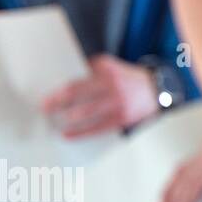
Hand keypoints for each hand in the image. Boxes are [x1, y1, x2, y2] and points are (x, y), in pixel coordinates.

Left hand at [43, 54, 158, 137]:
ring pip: (88, 114)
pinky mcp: (122, 119)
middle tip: (45, 110)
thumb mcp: (109, 66)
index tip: (46, 98)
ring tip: (54, 122)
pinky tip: (68, 135)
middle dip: (59, 104)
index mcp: (106, 72)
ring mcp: (117, 104)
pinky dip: (81, 133)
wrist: (156, 89)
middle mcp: (112, 87)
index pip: (78, 83)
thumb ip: (89, 68)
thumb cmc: (125, 77)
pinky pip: (98, 128)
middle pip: (79, 97)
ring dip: (68, 120)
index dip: (60, 92)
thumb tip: (63, 77)